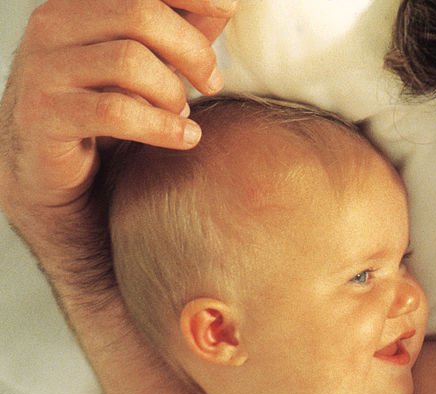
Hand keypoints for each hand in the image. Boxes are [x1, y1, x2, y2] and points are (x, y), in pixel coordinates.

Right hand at [0, 0, 234, 261]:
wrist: (52, 172)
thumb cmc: (106, 110)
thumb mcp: (149, 64)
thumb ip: (179, 32)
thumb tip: (226, 4)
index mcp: (79, 3)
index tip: (229, 10)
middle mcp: (53, 24)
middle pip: (141, 14)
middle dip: (192, 50)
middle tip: (212, 83)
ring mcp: (43, 67)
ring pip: (129, 60)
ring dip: (172, 92)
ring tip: (182, 114)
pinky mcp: (45, 114)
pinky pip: (116, 111)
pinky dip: (162, 126)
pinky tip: (186, 138)